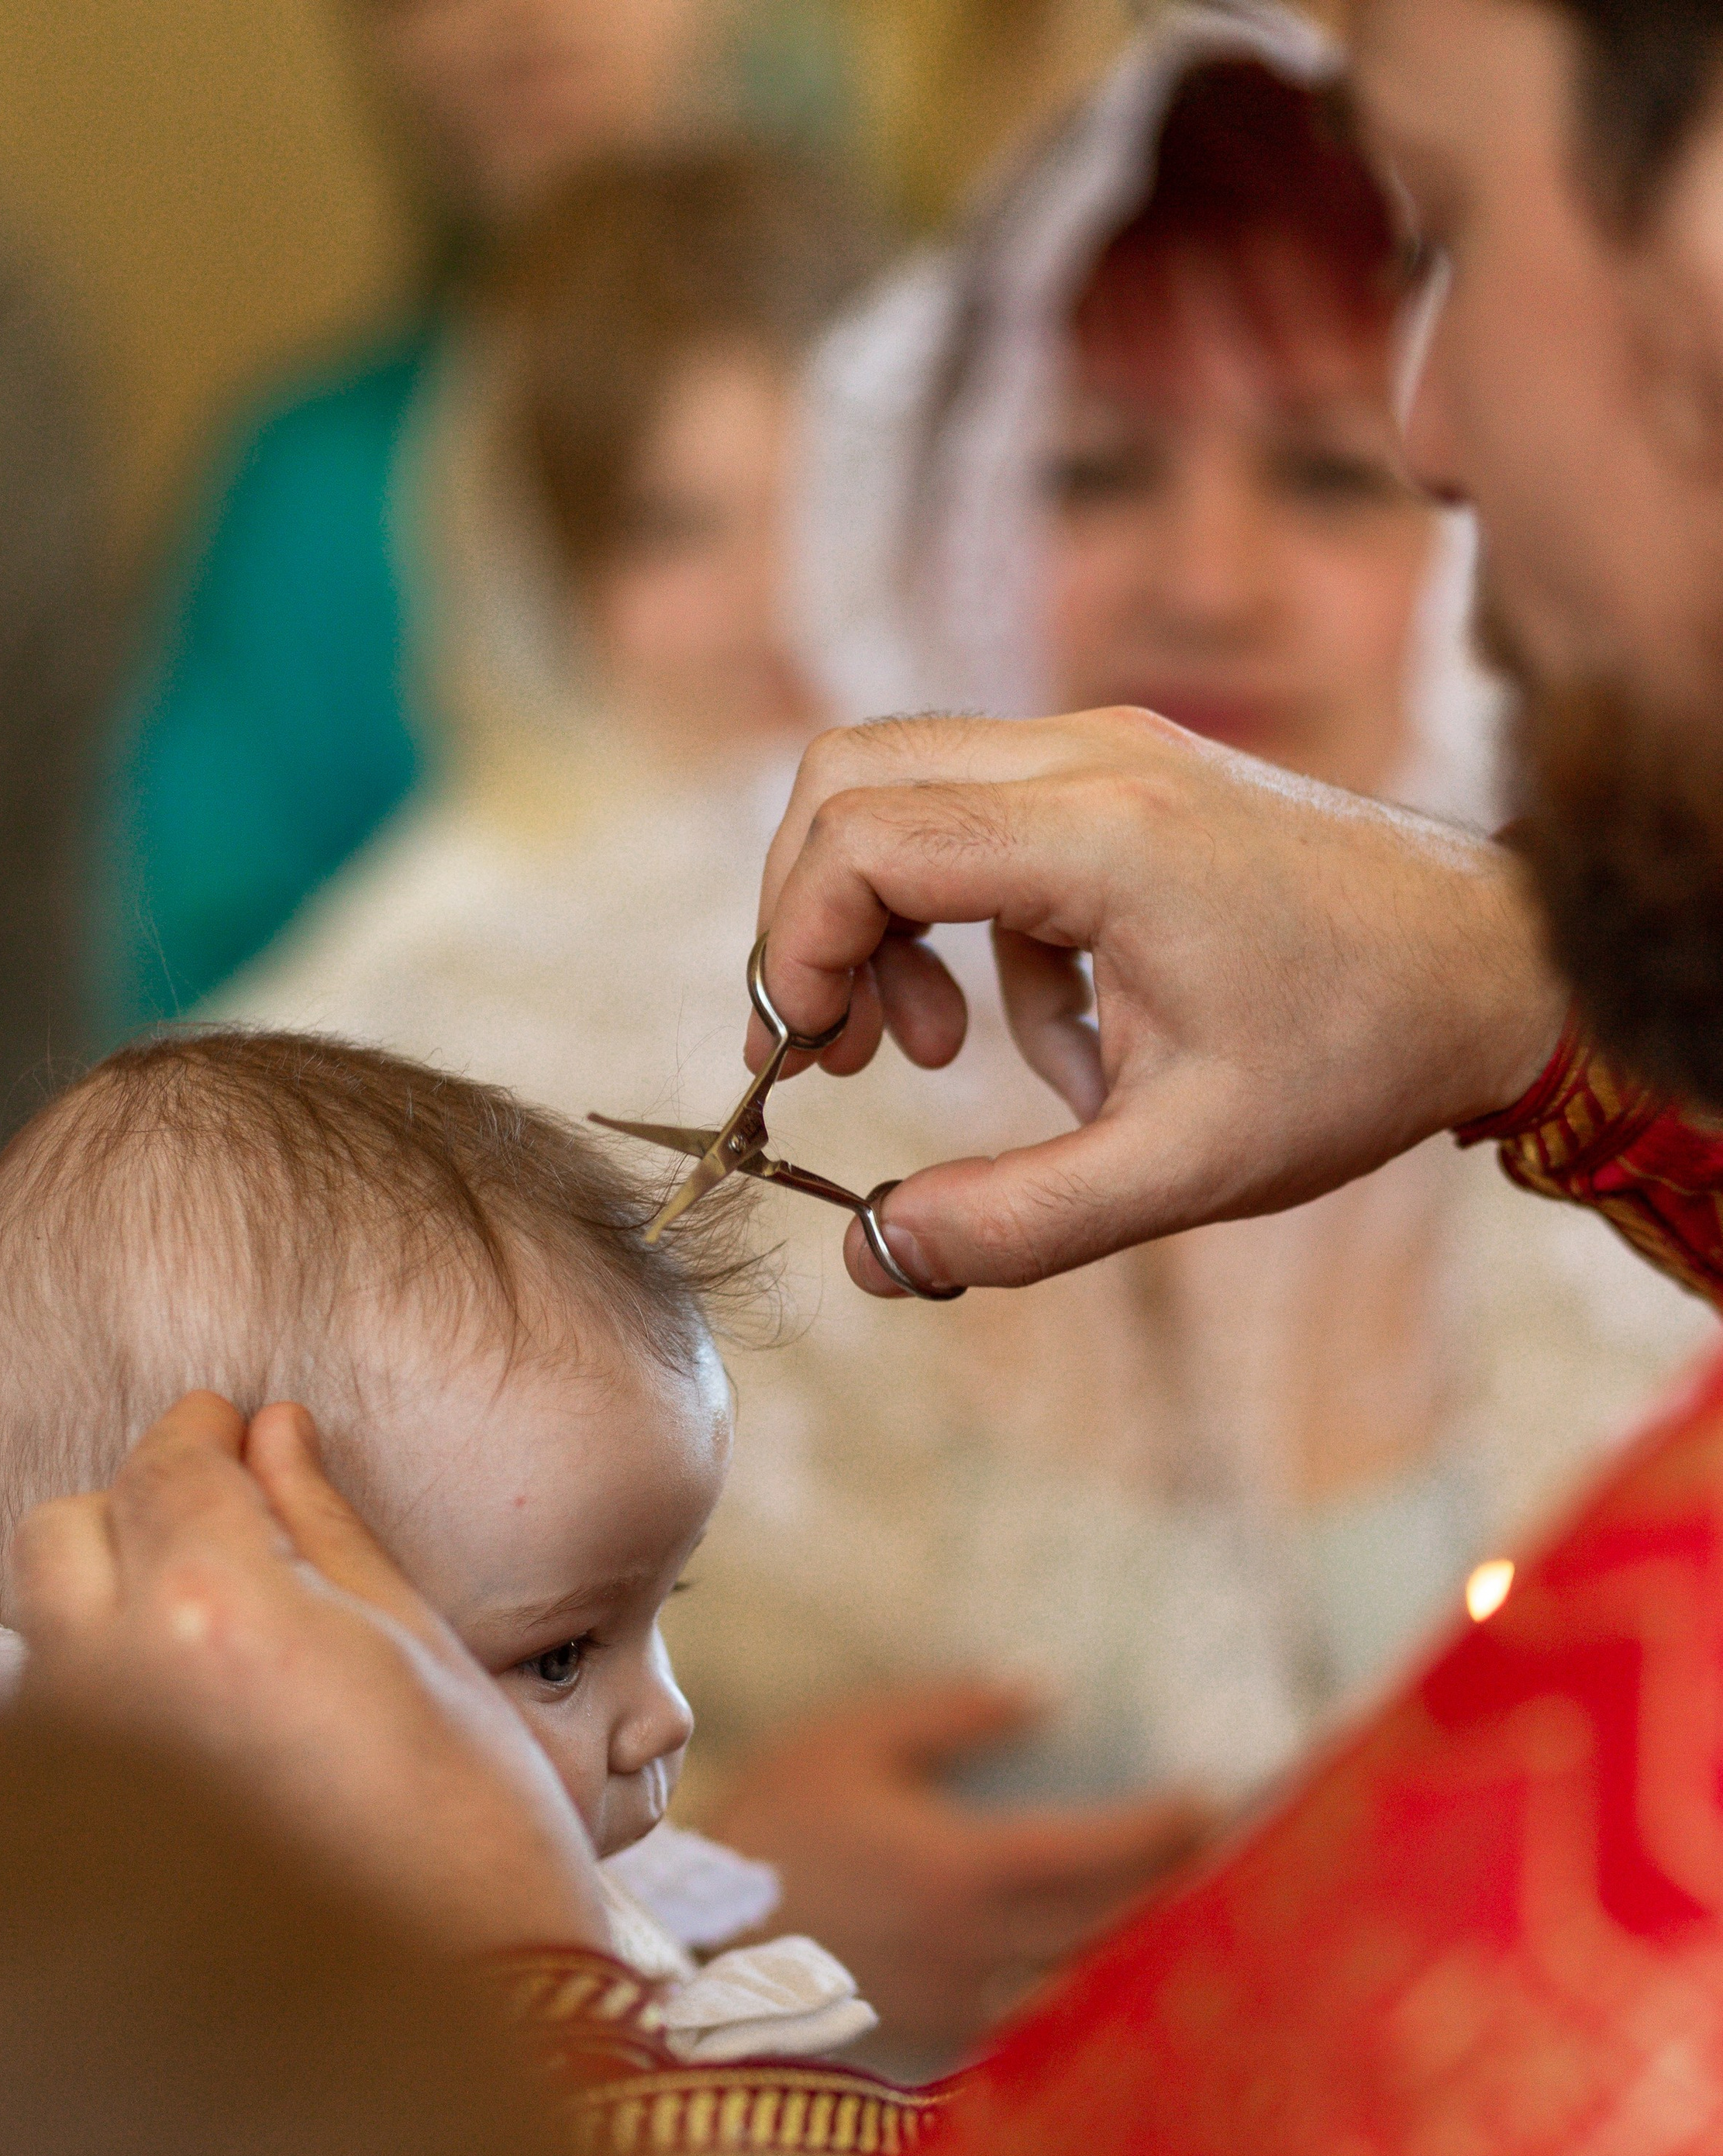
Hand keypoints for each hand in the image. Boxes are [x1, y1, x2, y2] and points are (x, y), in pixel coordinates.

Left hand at [13, 1393, 606, 1958]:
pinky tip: (195, 1708)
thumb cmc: (477, 1836)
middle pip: (64, 1530)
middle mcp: (111, 1681)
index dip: (198, 1429)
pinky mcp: (76, 1840)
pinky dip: (106, 1682)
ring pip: (45, 1624)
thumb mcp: (420, 1649)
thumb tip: (274, 1433)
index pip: (164, 1467)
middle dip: (134, 1505)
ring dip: (110, 1593)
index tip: (229, 1420)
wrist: (473, 2008)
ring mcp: (80, 1768)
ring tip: (216, 1615)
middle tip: (224, 1514)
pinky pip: (57, 1715)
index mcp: (211, 1612)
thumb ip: (325, 1528)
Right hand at [702, 1682, 1212, 2049]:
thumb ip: (950, 1713)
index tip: (1216, 1796)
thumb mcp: (850, 1742)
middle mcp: (982, 1946)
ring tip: (1194, 1913)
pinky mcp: (940, 2034)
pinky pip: (1040, 2014)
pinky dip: (1087, 1989)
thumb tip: (1043, 1690)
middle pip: (1118, 1922)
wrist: (692, 1946)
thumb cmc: (769, 1829)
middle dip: (1182, 1886)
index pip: (1104, 1849)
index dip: (1170, 1825)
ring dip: (1147, 1946)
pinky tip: (1111, 1967)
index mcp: (966, 1867)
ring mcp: (964, 2001)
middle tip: (1233, 1852)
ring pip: (1088, 1980)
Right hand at [749, 710, 1566, 1294]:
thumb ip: (1017, 1221)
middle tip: (837, 1052)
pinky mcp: (1130, 776)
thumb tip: (870, 1256)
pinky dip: (971, 929)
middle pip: (853, 776)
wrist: (1506, 973)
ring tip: (933, 1050)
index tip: (799, 1062)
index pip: (864, 838)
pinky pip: (984, 822)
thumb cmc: (1359, 1059)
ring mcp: (1113, 751)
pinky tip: (1060, 1038)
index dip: (796, 947)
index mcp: (1102, 833)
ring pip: (908, 785)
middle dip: (812, 917)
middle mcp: (1094, 756)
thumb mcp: (1185, 1169)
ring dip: (888, 923)